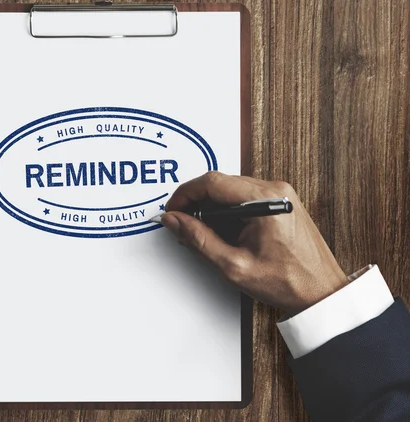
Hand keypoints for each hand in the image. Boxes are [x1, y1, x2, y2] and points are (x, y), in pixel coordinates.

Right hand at [161, 171, 348, 313]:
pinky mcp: (281, 203)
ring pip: (231, 190)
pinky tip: (224, 233)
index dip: (185, 195)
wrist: (321, 293)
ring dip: (212, 209)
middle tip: (184, 226)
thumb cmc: (288, 283)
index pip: (212, 182)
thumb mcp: (233, 266)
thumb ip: (198, 239)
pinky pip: (244, 197)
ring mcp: (281, 195)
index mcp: (266, 200)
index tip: (173, 211)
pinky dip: (228, 212)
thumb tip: (174, 221)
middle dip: (197, 203)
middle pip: (221, 183)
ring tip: (204, 235)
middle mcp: (275, 190)